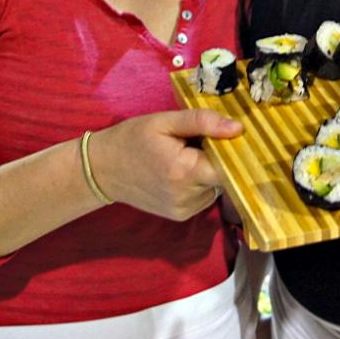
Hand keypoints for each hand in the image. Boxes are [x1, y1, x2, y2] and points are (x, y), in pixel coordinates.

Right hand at [89, 109, 241, 220]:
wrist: (101, 170)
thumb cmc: (132, 139)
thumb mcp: (165, 121)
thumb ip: (202, 122)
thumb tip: (238, 128)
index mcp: (184, 171)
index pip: (229, 166)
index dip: (231, 150)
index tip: (225, 136)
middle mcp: (187, 196)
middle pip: (223, 177)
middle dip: (216, 158)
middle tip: (196, 142)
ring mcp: (183, 210)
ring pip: (215, 187)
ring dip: (207, 172)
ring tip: (185, 156)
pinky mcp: (179, 216)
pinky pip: (203, 197)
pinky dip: (198, 183)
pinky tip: (180, 171)